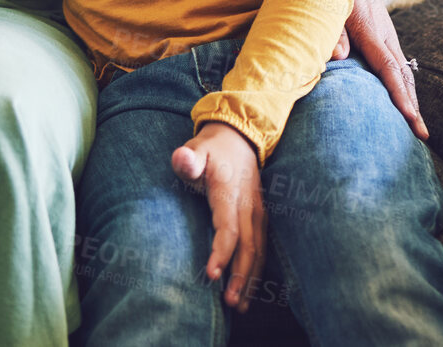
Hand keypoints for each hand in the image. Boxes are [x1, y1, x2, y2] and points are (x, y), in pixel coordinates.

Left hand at [171, 122, 265, 312]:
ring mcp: (258, 212)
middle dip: (240, 276)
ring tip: (239, 305)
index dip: (221, 252)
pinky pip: (261, 247)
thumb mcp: (195, 147)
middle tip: (228, 302)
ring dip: (250, 278)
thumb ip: (188, 157)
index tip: (211, 274)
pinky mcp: (260, 217)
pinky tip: (248, 289)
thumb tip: (182, 160)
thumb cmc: (211, 147)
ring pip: (258, 251)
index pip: (229, 227)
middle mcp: (249, 206)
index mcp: (231, 192)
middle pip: (248, 247)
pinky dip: (256, 269)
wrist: (240, 137)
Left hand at [344, 0, 429, 139]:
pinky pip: (396, 62)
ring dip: (410, 97)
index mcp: (371, 30)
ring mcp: (386, 33)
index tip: (411, 120)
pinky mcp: (381, 32)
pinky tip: (403, 97)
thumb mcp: (326, 3)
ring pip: (403, 70)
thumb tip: (338, 58)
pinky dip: (403, 82)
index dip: (400, 97)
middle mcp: (384, 34)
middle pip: (403, 75)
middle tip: (421, 135)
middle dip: (413, 106)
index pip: (390, 70)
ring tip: (415, 124)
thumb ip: (331, 30)